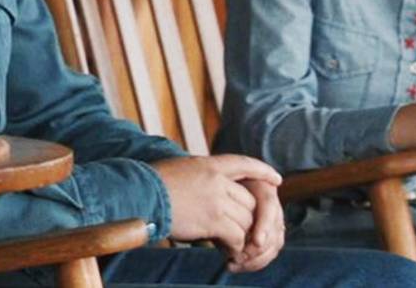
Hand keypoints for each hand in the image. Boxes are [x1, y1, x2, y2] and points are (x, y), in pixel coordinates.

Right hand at [151, 155, 281, 259]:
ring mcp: (216, 200)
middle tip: (242, 232)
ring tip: (234, 247)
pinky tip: (226, 252)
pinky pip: (236, 236)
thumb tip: (212, 189)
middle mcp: (217, 180)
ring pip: (246, 220)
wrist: (139, 195)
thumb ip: (199, 177)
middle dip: (249, 218)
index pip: (243, 164)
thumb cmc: (150, 185)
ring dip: (242, 236)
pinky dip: (235, 246)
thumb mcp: (179, 170)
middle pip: (249, 200)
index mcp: (208, 164)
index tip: (276, 179)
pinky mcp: (213, 220)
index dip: (262, 171)